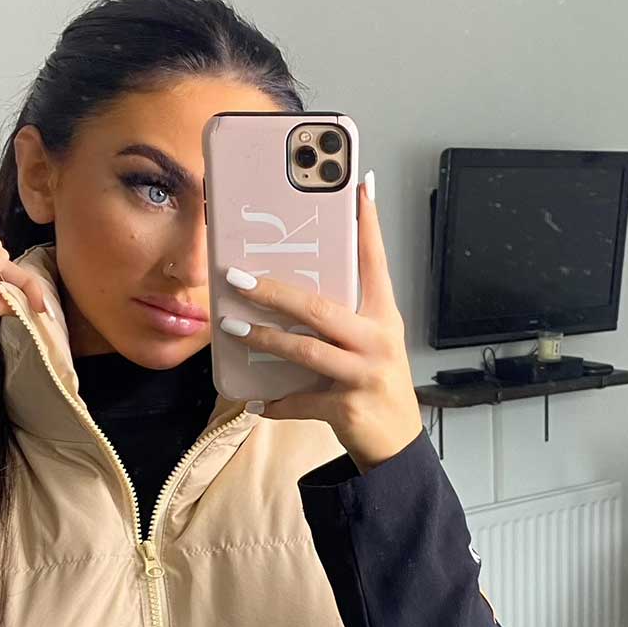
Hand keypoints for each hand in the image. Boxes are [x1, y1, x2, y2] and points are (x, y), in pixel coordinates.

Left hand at [225, 181, 422, 473]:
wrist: (396, 441)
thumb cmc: (375, 381)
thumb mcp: (370, 340)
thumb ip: (342, 313)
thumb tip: (292, 286)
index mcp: (382, 315)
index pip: (374, 261)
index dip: (367, 224)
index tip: (357, 185)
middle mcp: (376, 339)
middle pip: (319, 308)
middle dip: (274, 291)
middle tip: (237, 276)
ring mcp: (362, 374)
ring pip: (305, 350)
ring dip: (263, 338)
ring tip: (231, 326)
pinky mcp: (345, 407)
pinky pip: (300, 402)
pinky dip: (274, 404)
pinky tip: (253, 401)